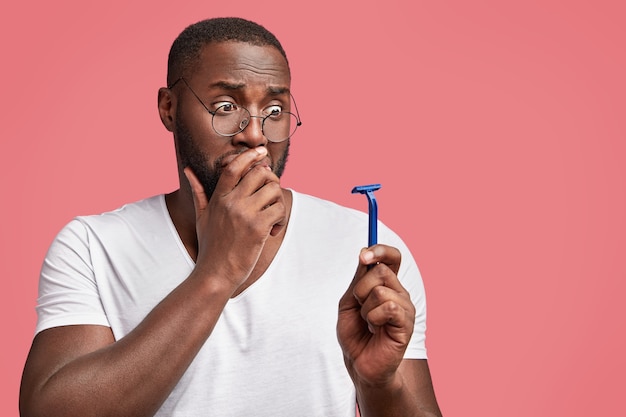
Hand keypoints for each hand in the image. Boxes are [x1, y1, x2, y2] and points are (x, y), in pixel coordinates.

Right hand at [184, 147, 285, 291]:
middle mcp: (231, 203)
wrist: (215, 274)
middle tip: (271, 195)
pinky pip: (279, 209)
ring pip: (274, 190)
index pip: (233, 167)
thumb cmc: (209, 246)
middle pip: (259, 174)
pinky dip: (281, 218)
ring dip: (278, 202)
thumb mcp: (200, 216)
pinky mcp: (257, 228)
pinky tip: (273, 230)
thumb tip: (188, 170)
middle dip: (271, 180)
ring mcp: (244, 215)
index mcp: (218, 198)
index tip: (261, 151)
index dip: (249, 156)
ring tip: (272, 217)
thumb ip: (198, 192)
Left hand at [337, 245, 414, 387]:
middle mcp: (399, 292)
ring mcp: (405, 307)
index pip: (392, 257)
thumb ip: (357, 279)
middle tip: (359, 307)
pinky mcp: (407, 323)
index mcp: (387, 285)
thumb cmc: (355, 333)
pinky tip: (376, 329)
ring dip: (365, 308)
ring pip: (381, 291)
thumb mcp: (349, 302)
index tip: (364, 256)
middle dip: (360, 289)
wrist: (359, 363)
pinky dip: (374, 318)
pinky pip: (388, 307)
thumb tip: (365, 255)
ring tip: (369, 323)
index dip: (380, 250)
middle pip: (381, 271)